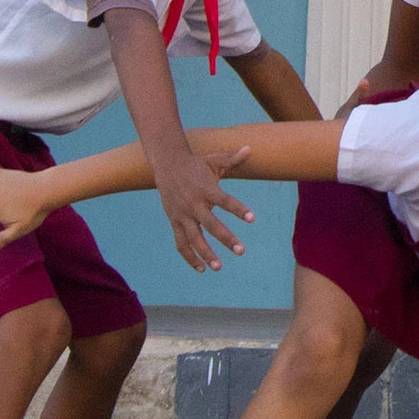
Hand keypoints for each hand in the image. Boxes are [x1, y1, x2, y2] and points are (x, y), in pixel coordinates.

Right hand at [152, 147, 254, 272]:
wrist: (166, 164)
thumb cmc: (195, 164)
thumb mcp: (213, 161)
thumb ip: (232, 159)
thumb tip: (250, 149)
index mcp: (206, 189)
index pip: (225, 201)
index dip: (239, 209)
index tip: (252, 218)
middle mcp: (194, 204)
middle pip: (211, 225)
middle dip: (226, 239)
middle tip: (241, 251)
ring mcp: (182, 215)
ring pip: (194, 239)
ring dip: (206, 254)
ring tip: (219, 267)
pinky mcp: (174, 222)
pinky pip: (181, 243)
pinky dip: (189, 257)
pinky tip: (201, 269)